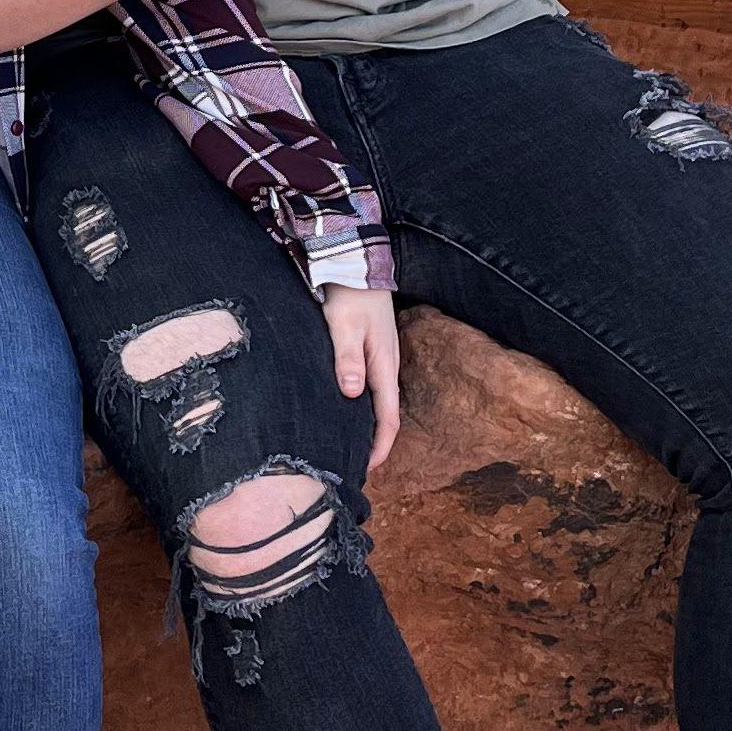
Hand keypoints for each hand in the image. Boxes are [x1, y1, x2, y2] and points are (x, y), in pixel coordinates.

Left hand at [323, 285, 400, 473]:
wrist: (357, 262)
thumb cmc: (349, 295)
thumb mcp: (343, 326)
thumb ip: (347, 358)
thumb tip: (354, 392)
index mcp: (384, 366)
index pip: (389, 417)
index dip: (380, 446)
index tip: (367, 468)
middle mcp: (386, 366)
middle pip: (385, 414)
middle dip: (374, 442)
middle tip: (353, 464)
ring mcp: (381, 358)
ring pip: (378, 400)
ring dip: (367, 424)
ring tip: (348, 443)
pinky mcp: (371, 350)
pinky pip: (370, 386)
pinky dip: (362, 405)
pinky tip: (346, 409)